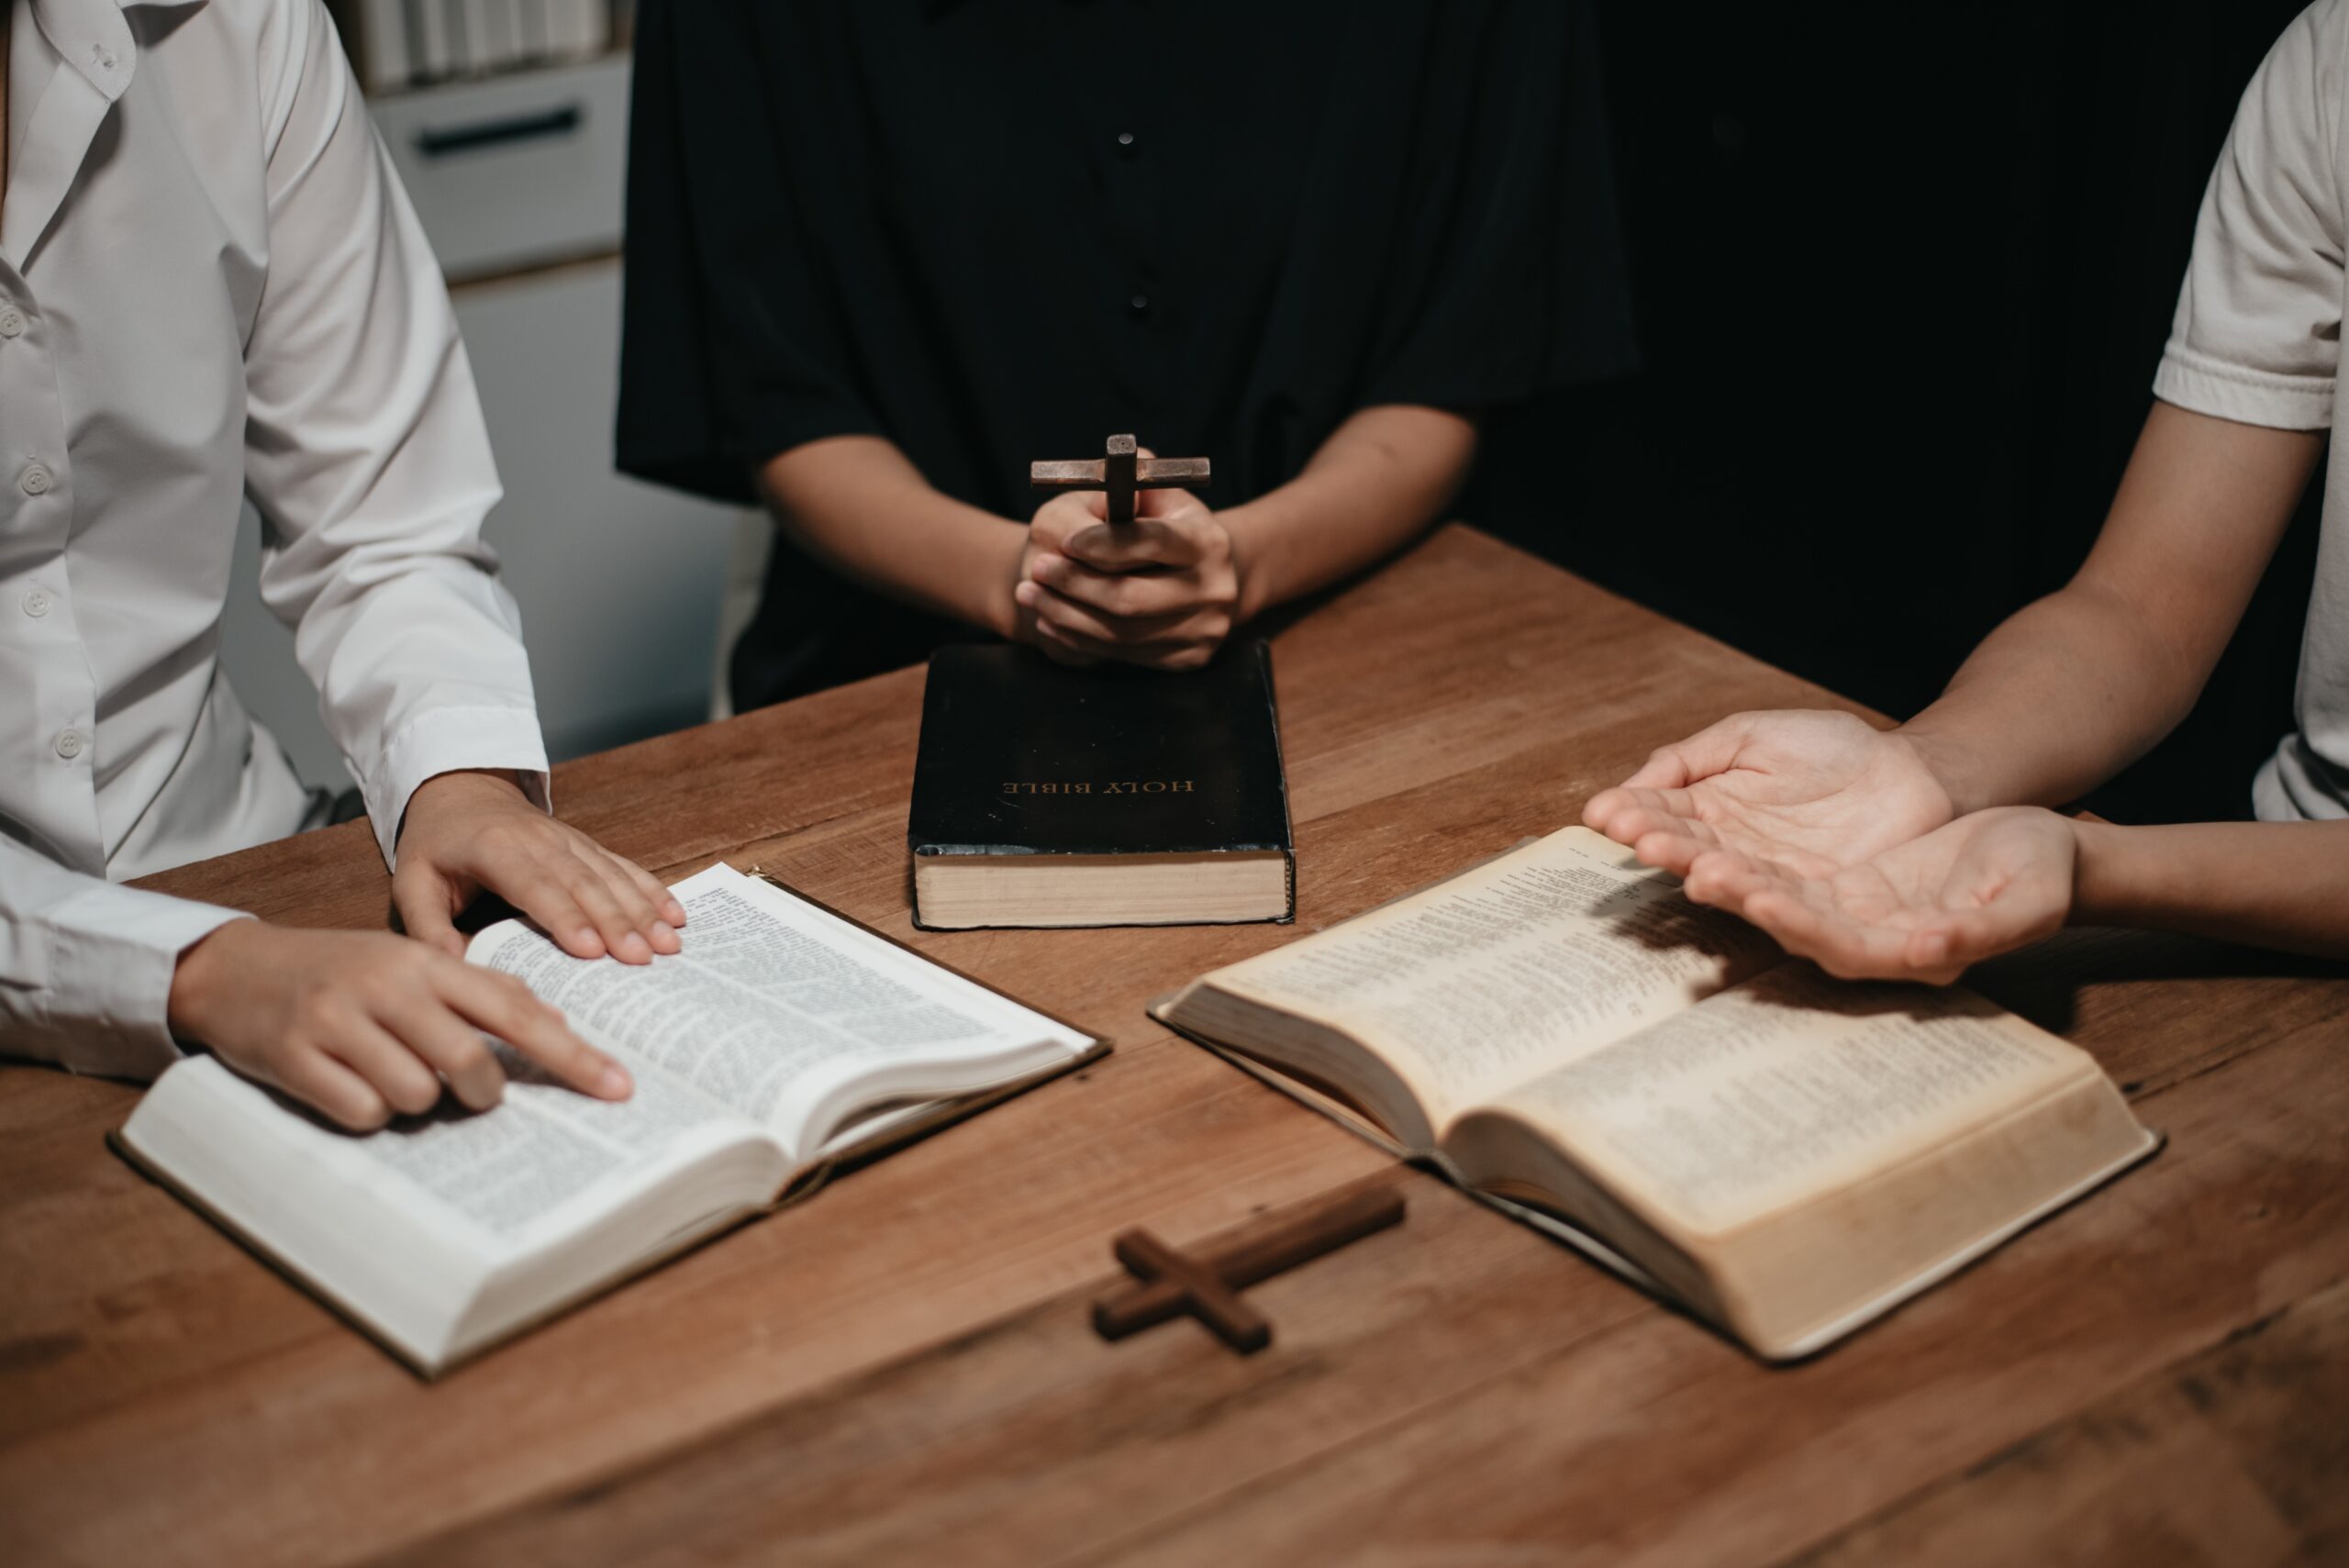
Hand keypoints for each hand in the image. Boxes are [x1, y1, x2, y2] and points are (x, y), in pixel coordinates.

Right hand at [168, 920, 632, 1129]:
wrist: (235, 970)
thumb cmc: (343, 972)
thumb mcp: (412, 965)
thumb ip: (482, 991)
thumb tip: (559, 1025)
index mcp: (427, 962)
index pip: (517, 1012)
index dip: (572, 1055)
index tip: (618, 1088)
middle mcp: (388, 987)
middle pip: (472, 1064)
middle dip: (482, 1092)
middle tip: (469, 1089)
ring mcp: (339, 1022)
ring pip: (419, 1095)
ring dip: (418, 1101)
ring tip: (389, 1071)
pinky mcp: (296, 1058)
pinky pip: (363, 1113)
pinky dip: (368, 1111)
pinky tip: (349, 1083)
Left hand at [393, 770, 684, 963]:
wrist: (461, 790)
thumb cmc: (437, 844)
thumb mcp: (413, 882)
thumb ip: (428, 928)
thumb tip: (454, 971)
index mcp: (495, 849)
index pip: (535, 886)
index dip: (565, 917)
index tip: (592, 951)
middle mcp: (540, 841)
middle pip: (584, 883)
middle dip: (617, 921)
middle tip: (644, 958)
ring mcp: (569, 840)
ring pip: (611, 876)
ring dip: (643, 910)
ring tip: (669, 943)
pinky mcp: (587, 845)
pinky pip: (624, 866)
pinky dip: (652, 889)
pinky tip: (675, 914)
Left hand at [1010, 473, 1240, 670]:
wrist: (1192, 576)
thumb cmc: (1156, 525)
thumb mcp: (1147, 494)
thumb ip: (1129, 481)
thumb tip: (1118, 485)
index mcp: (1208, 539)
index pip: (1153, 541)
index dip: (1105, 543)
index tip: (1065, 542)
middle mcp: (1214, 588)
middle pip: (1130, 596)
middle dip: (1075, 584)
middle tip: (1037, 570)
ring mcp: (1204, 630)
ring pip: (1119, 631)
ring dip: (1065, 613)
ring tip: (1029, 594)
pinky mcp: (1188, 660)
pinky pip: (1122, 654)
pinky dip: (1079, 636)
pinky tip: (1052, 618)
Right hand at [1583, 710, 1956, 880]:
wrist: (1911, 773)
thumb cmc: (1830, 749)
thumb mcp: (1748, 736)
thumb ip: (1690, 758)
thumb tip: (1628, 787)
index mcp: (1708, 807)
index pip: (1660, 812)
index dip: (1632, 813)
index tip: (1603, 813)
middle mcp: (1729, 847)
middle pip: (1685, 847)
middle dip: (1656, 841)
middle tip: (1631, 835)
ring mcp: (1767, 875)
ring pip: (1722, 874)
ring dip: (1692, 867)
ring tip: (1665, 856)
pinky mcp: (1809, 898)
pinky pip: (1772, 895)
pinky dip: (1742, 889)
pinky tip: (1713, 879)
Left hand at [1681, 806, 2079, 983]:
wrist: (2036, 849)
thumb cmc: (2042, 876)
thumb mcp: (2028, 903)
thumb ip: (1982, 930)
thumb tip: (1929, 950)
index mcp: (1911, 955)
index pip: (1845, 947)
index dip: (1803, 926)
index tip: (1764, 900)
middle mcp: (1868, 943)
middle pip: (1793, 925)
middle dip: (1745, 900)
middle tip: (1697, 872)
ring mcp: (1847, 915)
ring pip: (1776, 897)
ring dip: (1729, 878)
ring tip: (1682, 854)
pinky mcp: (1836, 886)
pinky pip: (1779, 872)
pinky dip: (1742, 859)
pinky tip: (1702, 842)